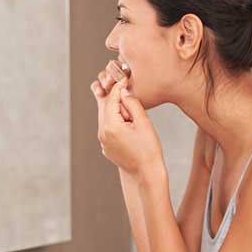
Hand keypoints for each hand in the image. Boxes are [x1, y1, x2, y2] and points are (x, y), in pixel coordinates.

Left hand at [90, 65, 164, 181]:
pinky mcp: (106, 147)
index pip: (111, 99)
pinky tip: (128, 125)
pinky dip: (115, 122)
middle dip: (115, 98)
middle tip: (125, 90)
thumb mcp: (144, 123)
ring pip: (105, 117)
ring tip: (130, 112)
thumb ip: (132, 104)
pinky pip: (108, 128)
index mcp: (111, 125)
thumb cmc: (149, 148)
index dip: (118, 87)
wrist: (146, 173)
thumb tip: (123, 91)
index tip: (124, 78)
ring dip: (116, 111)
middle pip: (105, 107)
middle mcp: (102, 133)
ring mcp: (102, 141)